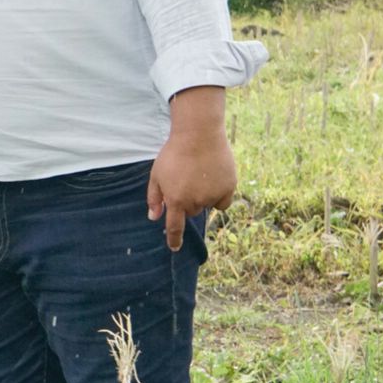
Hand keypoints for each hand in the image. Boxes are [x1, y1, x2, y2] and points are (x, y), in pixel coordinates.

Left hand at [148, 86, 235, 250]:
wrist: (199, 134)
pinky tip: (214, 180)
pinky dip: (218, 196)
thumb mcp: (156, 175)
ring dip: (202, 197)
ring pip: (206, 206)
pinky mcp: (229, 188)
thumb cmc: (173, 153)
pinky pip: (222, 202)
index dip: (174, 239)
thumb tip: (154, 217)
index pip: (174, 227)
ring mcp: (213, 196)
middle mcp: (195, 201)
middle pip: (191, 211)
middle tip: (186, 181)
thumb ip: (154, 198)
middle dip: (187, 201)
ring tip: (199, 175)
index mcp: (176, 200)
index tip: (175, 248)